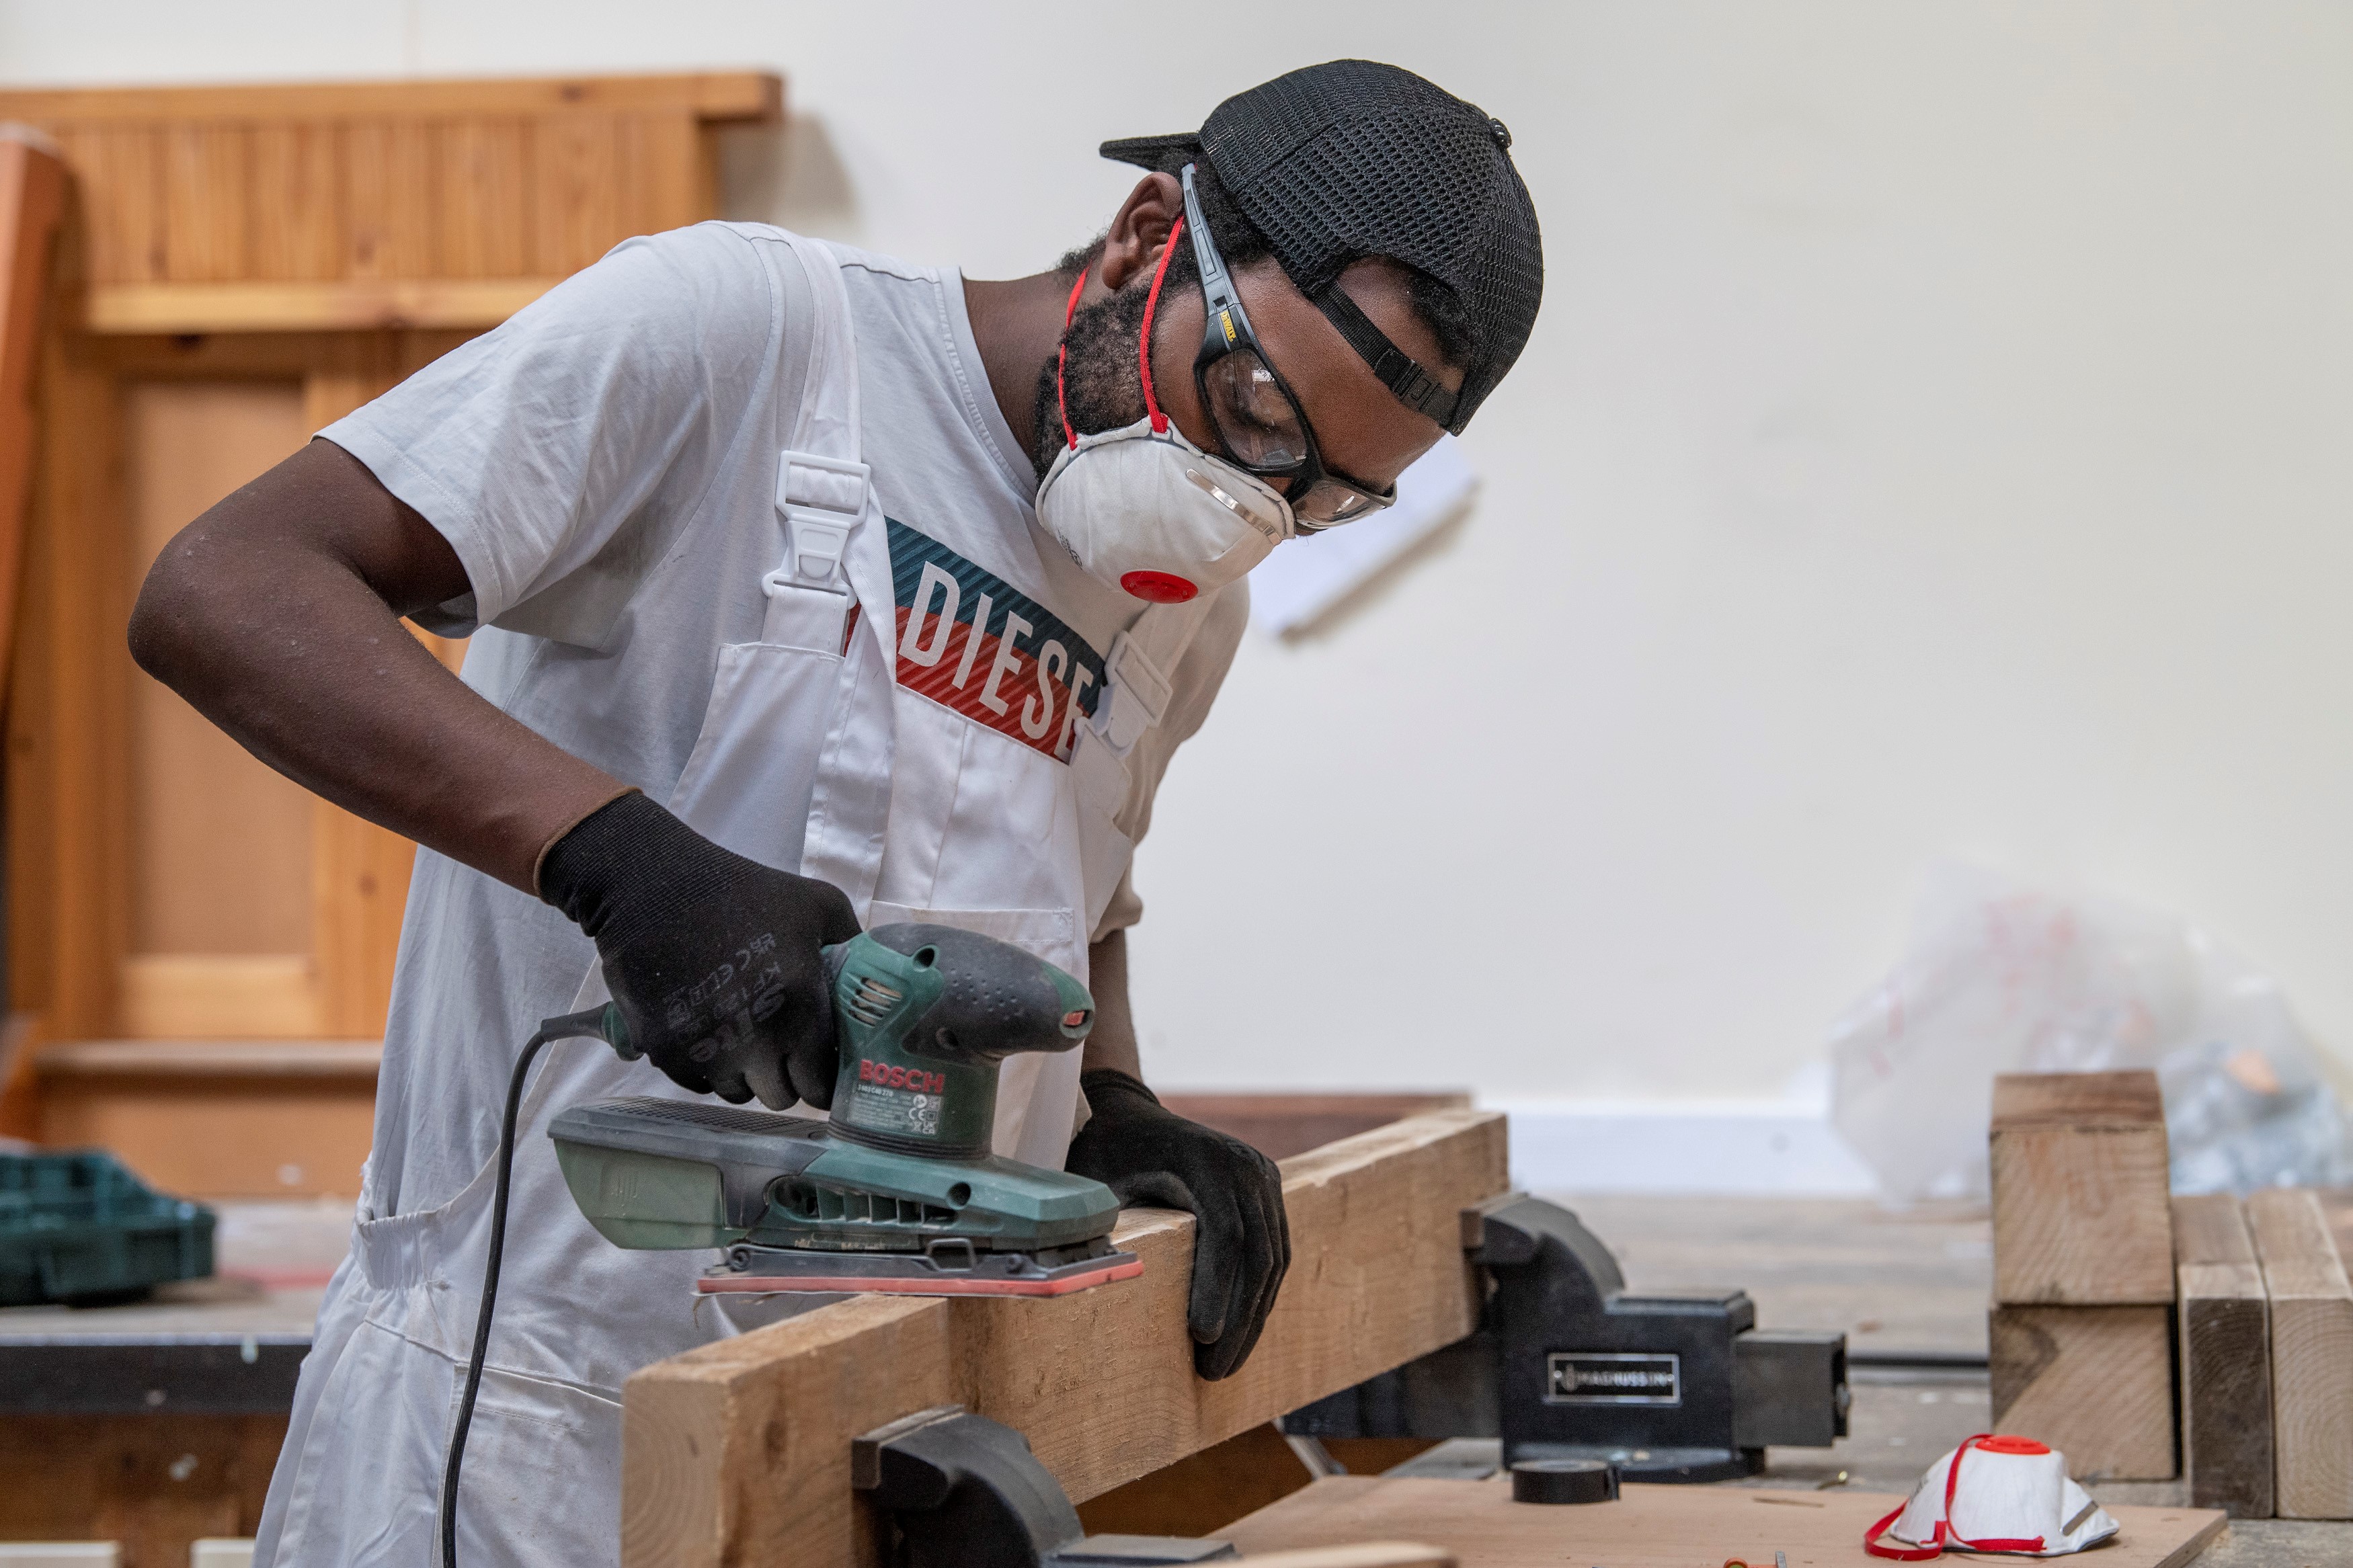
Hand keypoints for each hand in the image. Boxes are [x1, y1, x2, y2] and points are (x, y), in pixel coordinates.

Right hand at [538, 791, 860, 1108]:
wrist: (654, 888)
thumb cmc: (742, 890)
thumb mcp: (818, 903)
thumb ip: (854, 946)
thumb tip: (873, 979)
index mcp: (799, 1007)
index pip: (819, 1086)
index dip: (821, 1080)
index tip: (816, 1064)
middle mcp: (756, 1041)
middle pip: (779, 1097)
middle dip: (785, 1077)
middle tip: (780, 1046)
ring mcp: (707, 1052)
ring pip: (737, 1093)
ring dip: (744, 1074)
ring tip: (742, 1032)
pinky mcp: (666, 1053)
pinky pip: (698, 1083)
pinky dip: (705, 1066)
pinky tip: (707, 1028)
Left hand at [1066, 1069, 1290, 1379]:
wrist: (1128, 1115)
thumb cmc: (1103, 1154)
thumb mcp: (1096, 1186)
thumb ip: (1103, 1230)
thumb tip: (1097, 1288)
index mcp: (1205, 1160)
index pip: (1225, 1234)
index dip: (1218, 1289)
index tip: (1203, 1337)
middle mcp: (1245, 1165)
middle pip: (1257, 1253)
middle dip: (1239, 1319)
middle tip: (1216, 1370)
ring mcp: (1262, 1176)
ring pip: (1271, 1258)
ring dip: (1253, 1316)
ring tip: (1227, 1364)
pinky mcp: (1266, 1191)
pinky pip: (1272, 1250)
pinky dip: (1257, 1295)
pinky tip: (1239, 1332)